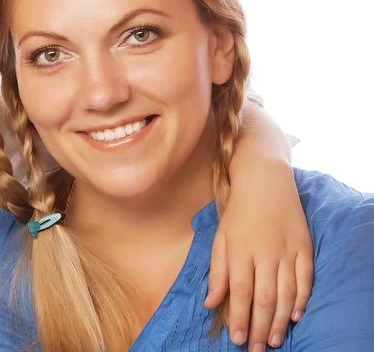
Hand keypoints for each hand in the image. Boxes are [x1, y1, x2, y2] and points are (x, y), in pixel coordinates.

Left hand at [204, 162, 312, 349]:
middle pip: (264, 298)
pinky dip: (301, 299)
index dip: (239, 318)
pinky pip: (305, 278)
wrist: (264, 181)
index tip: (238, 339)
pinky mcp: (304, 246)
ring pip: (286, 293)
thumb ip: (217, 271)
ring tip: (275, 340)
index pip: (240, 292)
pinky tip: (295, 316)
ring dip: (280, 321)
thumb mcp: (220, 238)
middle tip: (257, 349)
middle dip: (260, 328)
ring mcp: (286, 250)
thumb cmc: (238, 212)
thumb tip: (211, 303)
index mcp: (240, 251)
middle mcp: (264, 253)